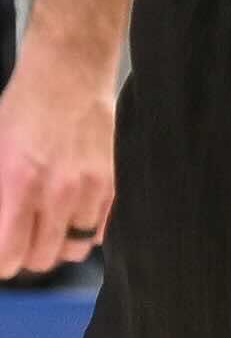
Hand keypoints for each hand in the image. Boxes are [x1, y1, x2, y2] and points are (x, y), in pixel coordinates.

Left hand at [0, 39, 111, 278]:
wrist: (68, 76)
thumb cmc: (21, 111)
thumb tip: (1, 224)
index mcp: (19, 186)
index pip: (9, 256)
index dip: (1, 262)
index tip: (1, 253)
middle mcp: (58, 193)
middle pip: (42, 259)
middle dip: (26, 254)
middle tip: (20, 236)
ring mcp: (91, 188)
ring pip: (75, 248)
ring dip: (58, 244)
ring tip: (48, 227)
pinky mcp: (113, 182)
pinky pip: (100, 230)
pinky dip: (84, 230)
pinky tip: (72, 213)